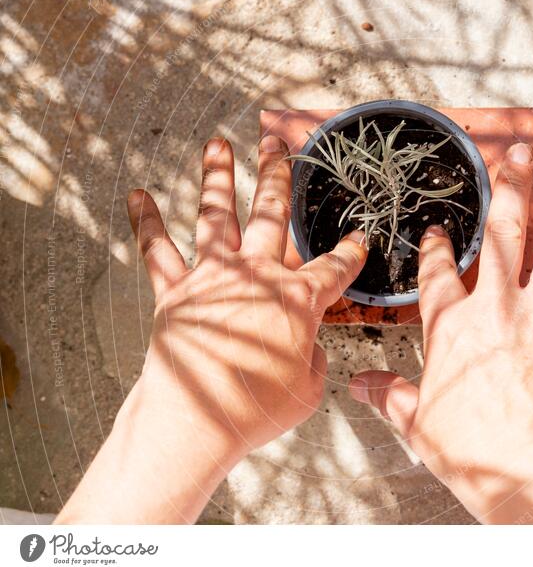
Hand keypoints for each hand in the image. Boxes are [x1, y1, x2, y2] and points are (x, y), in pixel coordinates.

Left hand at [57, 135, 365, 522]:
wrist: (197, 422)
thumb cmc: (257, 410)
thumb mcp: (309, 389)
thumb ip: (312, 358)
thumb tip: (304, 345)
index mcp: (298, 299)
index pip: (333, 268)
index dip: (351, 252)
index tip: (360, 237)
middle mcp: (257, 276)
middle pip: (272, 216)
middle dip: (279, 176)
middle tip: (279, 145)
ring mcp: (213, 279)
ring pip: (218, 216)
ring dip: (218, 177)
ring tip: (219, 144)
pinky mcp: (175, 293)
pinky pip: (158, 252)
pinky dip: (147, 223)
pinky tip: (139, 195)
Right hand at [349, 143, 532, 523]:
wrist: (519, 466)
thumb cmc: (464, 446)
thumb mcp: (415, 419)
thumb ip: (388, 395)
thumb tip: (357, 385)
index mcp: (451, 326)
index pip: (437, 275)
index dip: (435, 248)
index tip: (436, 228)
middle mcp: (496, 308)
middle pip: (501, 236)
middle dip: (508, 190)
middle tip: (518, 152)